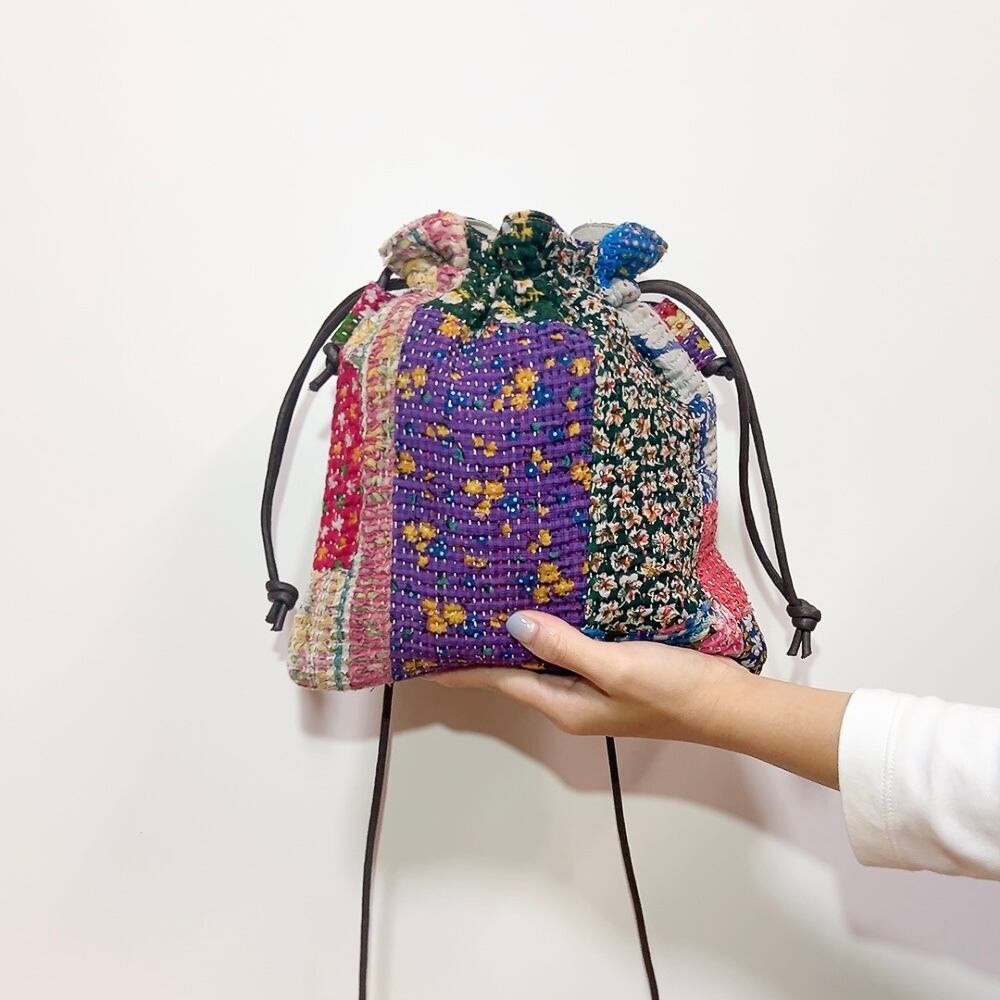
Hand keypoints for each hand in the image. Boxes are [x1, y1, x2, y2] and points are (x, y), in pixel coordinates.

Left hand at [427, 610, 749, 742]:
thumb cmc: (671, 690)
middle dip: (482, 651)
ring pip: (540, 661)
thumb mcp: (614, 667)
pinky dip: (548, 633)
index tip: (426, 655)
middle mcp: (570, 701)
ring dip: (513, 640)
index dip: (462, 668)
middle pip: (514, 673)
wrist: (726, 703)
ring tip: (484, 611)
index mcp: (564, 705)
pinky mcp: (610, 672)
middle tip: (450, 621)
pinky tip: (545, 610)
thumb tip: (512, 625)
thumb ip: (564, 647)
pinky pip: (567, 651)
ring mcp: (591, 688)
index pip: (500, 681)